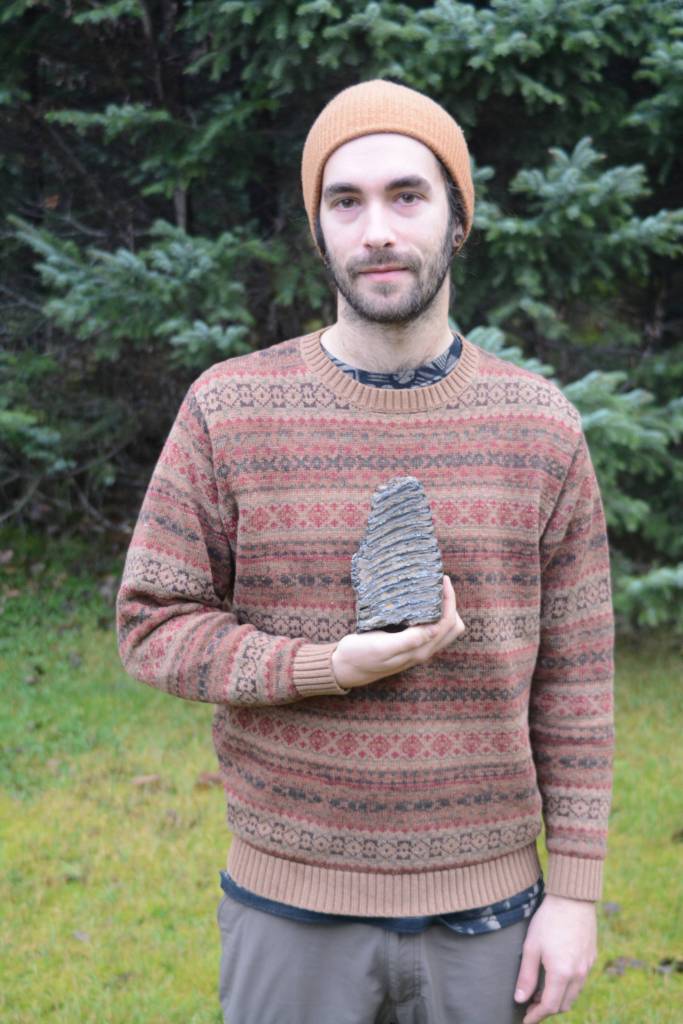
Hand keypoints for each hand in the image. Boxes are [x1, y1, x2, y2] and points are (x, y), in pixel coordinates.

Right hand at [331, 575, 464, 689]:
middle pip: (452, 627)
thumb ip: (409, 640)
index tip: (441, 580)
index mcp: (420, 650)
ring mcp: (416, 647)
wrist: (344, 667)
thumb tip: (436, 629)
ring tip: (431, 590)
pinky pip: (430, 627)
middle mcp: (423, 650)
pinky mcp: (408, 643)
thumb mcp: (382, 647)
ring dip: (443, 609)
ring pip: (443, 628)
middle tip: (437, 584)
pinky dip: (432, 613)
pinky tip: (419, 601)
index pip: (447, 623)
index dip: (449, 600)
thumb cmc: (360, 655)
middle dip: (450, 604)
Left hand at [514, 894, 596, 1022]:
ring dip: (557, 998)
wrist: (573, 898)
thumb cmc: (548, 919)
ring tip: (540, 990)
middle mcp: (578, 974)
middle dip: (546, 1009)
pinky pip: (580, 981)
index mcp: (562, 973)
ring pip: (573, 995)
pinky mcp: (591, 958)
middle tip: (530, 1004)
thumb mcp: (531, 946)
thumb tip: (520, 999)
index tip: (525, 1020)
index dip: (536, 1016)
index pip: (549, 1006)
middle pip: (563, 1005)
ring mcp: (587, 967)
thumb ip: (526, 975)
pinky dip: (567, 986)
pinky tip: (555, 975)